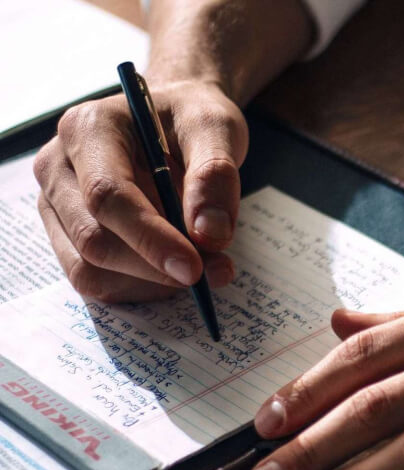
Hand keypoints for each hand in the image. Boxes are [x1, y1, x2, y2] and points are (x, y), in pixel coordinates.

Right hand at [33, 79, 246, 301]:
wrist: (174, 120)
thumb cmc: (190, 118)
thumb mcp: (216, 128)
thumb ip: (215, 175)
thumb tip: (209, 234)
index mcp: (89, 129)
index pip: (107, 196)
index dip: (150, 238)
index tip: (195, 268)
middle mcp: (59, 166)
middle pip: (94, 239)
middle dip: (156, 267)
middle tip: (217, 271)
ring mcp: (57, 203)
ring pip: (90, 269)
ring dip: (152, 283)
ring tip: (206, 266)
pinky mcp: (68, 233)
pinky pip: (96, 280)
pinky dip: (142, 287)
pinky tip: (175, 270)